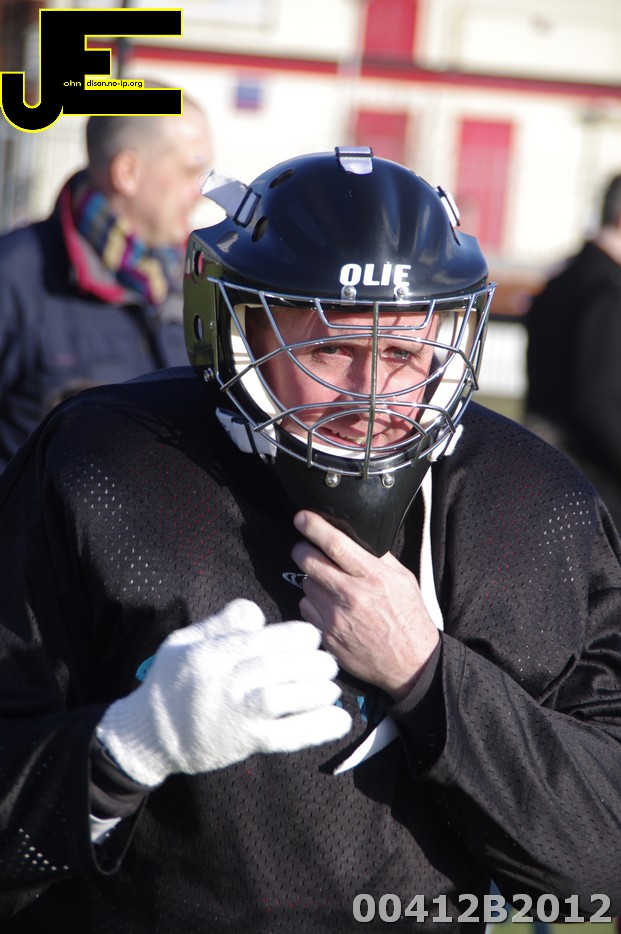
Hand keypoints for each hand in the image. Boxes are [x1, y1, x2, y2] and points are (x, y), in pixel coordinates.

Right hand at [96, 598, 351, 786]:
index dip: (296, 636)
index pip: (262, 638)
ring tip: (331, 687)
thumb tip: (258, 613)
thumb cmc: (171, 682)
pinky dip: (316, 728)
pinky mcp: (244, 742)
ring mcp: (234, 715)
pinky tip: (339, 720)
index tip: (312, 637)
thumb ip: (220, 623)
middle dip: (312, 661)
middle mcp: (223, 682)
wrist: (149, 735)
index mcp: (210, 654)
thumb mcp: (183, 642)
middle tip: (327, 662)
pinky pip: (285, 736)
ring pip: (283, 699)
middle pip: (276, 665)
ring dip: (316, 691)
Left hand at [291, 510, 439, 700]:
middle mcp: (351, 595)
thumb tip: (357, 537)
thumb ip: (379, 557)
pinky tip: (328, 606)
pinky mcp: (327, 636)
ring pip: (306, 584)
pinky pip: (306, 608)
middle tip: (304, 547)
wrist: (411, 664)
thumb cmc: (409, 618)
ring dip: (312, 579)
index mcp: (373, 576)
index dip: (313, 526)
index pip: (335, 544)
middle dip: (301, 548)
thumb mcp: (404, 579)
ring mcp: (336, 618)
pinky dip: (313, 603)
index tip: (301, 517)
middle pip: (309, 561)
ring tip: (328, 584)